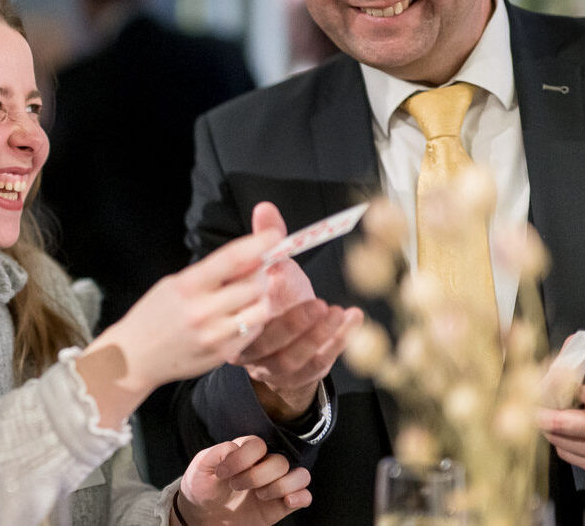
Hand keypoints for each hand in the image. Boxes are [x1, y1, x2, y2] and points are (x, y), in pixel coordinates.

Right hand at [75, 221, 280, 426]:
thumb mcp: (175, 284)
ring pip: (260, 310)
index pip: (232, 259)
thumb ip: (211, 272)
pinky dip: (252, 320)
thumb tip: (250, 256)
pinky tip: (235, 317)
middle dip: (259, 275)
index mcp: (188, 286)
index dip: (258, 243)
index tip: (274, 235)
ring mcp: (214, 336)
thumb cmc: (154, 315)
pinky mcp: (223, 354)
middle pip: (254, 285)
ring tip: (243, 296)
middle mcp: (202, 311)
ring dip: (259, 299)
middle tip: (253, 272)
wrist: (135, 357)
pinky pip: (253, 332)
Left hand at [174, 435, 311, 525]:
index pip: (258, 444)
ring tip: (260, 496)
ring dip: (281, 486)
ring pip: (300, 475)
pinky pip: (305, 496)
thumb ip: (216, 453)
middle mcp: (265, 465)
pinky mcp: (281, 505)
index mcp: (246, 452)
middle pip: (279, 461)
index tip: (222, 474)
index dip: (242, 458)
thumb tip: (234, 448)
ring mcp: (275, 485)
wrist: (203, 517)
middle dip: (256, 477)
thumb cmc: (202, 488)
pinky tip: (286, 502)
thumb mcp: (200, 467)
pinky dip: (301, 497)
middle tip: (235, 487)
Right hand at [233, 203, 362, 419]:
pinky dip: (338, 343)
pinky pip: (316, 365)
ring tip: (336, 311)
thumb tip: (265, 208)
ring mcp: (270, 368)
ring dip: (317, 335)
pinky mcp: (297, 376)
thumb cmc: (272, 297)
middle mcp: (245, 350)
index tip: (278, 274)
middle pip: (263, 343)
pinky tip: (353, 319)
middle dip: (293, 323)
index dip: (257, 296)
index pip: (237, 312)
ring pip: (290, 359)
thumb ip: (266, 242)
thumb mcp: (267, 270)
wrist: (281, 341)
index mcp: (230, 321)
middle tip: (317, 303)